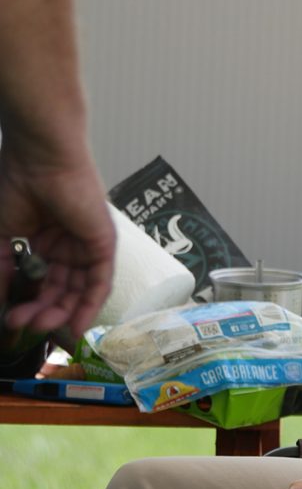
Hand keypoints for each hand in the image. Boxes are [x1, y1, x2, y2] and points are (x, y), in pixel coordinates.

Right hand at [0, 144, 115, 337]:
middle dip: (44, 312)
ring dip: (62, 313)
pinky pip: (100, 282)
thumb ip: (1, 271)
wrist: (39, 161)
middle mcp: (71, 246)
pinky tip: (75, 327)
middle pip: (62, 291)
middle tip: (24, 325)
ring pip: (80, 291)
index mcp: (48, 242)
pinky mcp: (104, 243)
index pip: (43, 283)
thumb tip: (0, 304)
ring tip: (42, 326)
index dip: (28, 304)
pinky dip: (89, 306)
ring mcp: (88, 245)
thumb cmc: (17, 187)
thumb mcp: (1, 237)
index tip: (11, 321)